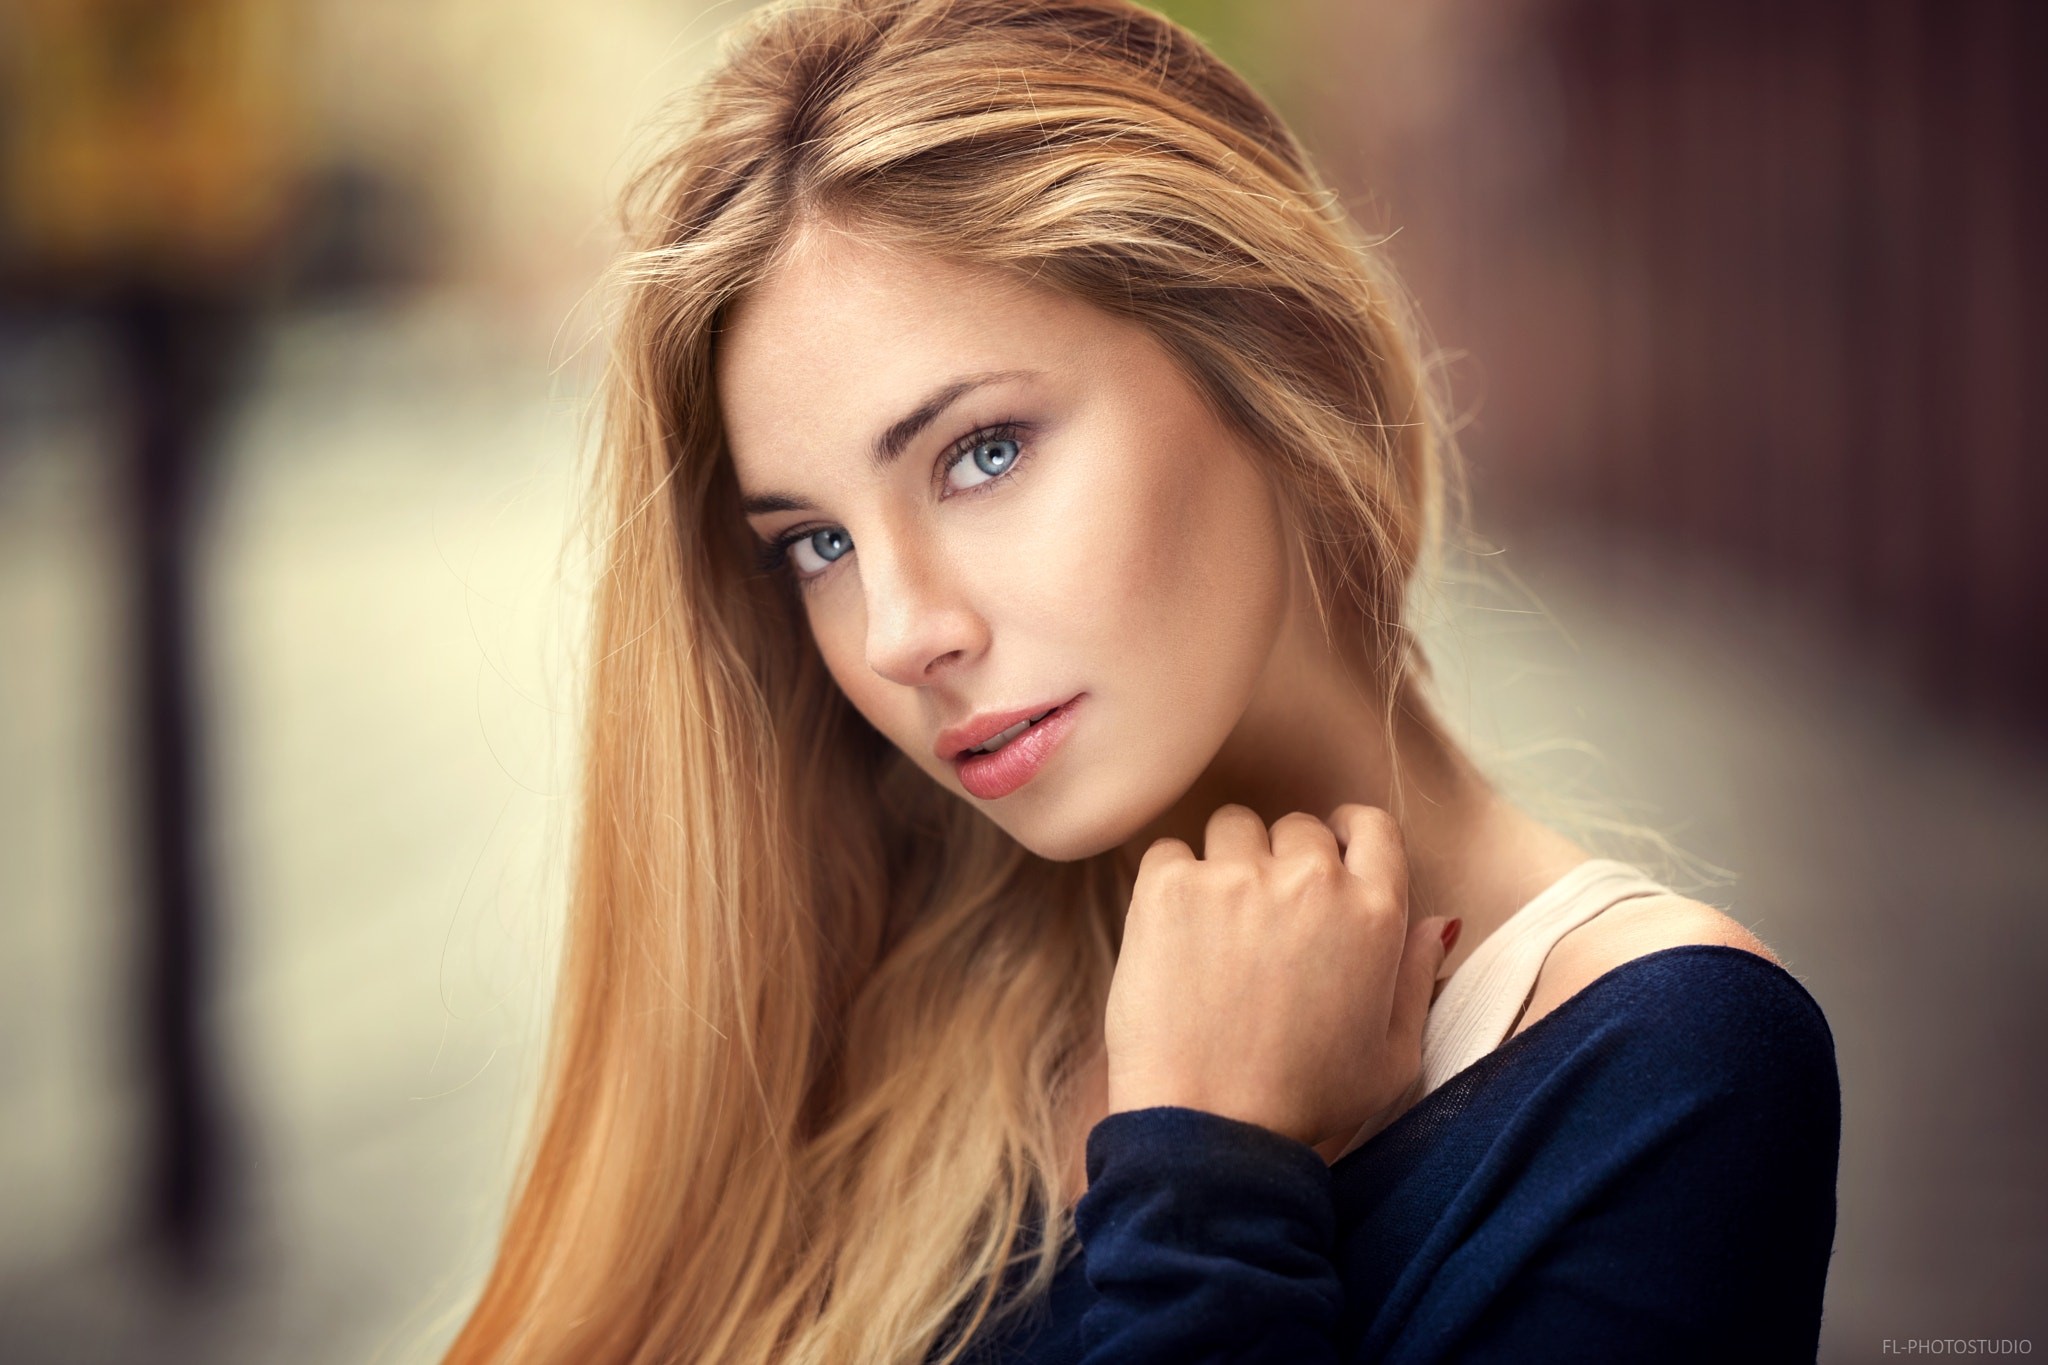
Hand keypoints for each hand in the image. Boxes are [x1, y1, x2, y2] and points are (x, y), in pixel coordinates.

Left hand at [1102, 802, 1449, 1149]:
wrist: (1209, 1131)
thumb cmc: (1304, 1105)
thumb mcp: (1393, 1058)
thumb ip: (1417, 979)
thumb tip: (1437, 923)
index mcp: (1374, 913)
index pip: (1370, 825)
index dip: (1346, 835)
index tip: (1326, 856)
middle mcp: (1311, 881)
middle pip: (1297, 827)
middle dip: (1283, 859)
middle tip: (1263, 916)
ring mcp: (1236, 878)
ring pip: (1233, 826)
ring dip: (1227, 860)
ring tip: (1215, 921)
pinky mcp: (1169, 888)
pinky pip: (1169, 850)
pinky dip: (1171, 880)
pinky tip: (1174, 932)